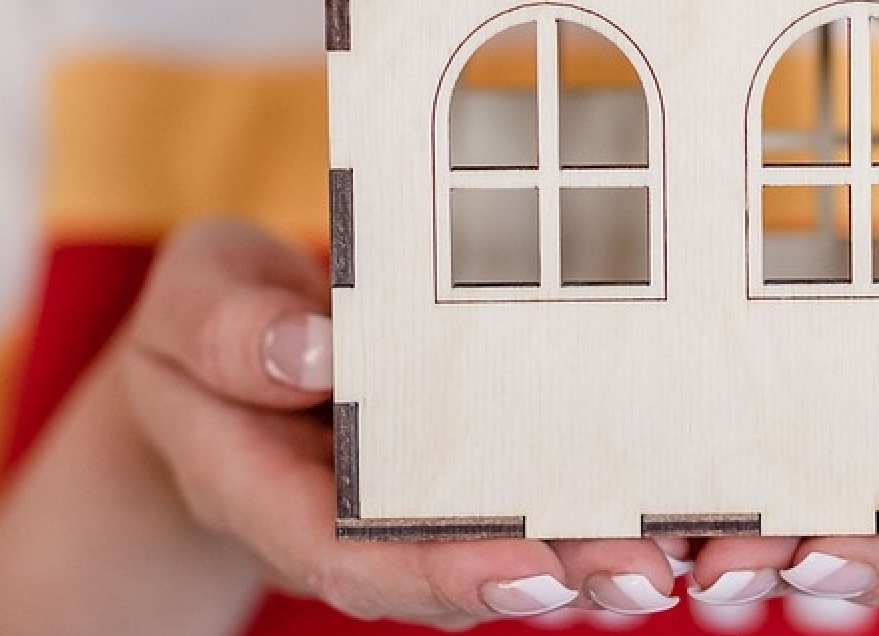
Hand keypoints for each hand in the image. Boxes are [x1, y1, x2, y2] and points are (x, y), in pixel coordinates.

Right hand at [111, 218, 684, 626]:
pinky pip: (536, 486)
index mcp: (275, 496)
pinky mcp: (468, 464)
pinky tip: (684, 491)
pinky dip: (607, 494)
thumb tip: (311, 351)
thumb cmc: (208, 318)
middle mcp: (359, 520)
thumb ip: (231, 331)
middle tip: (644, 574)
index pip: (359, 559)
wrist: (225, 344)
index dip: (444, 572)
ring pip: (513, 544)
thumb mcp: (192, 300)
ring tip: (687, 549)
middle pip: (459, 570)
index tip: (526, 572)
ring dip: (598, 552)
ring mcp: (417, 502)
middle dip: (556, 577)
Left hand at [683, 250, 878, 622]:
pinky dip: (733, 467)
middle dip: (782, 561)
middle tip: (705, 556)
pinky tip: (658, 456)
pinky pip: (797, 464)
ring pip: (813, 522)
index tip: (820, 552)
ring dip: (735, 528)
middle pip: (867, 556)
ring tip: (653, 527)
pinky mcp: (867, 442)